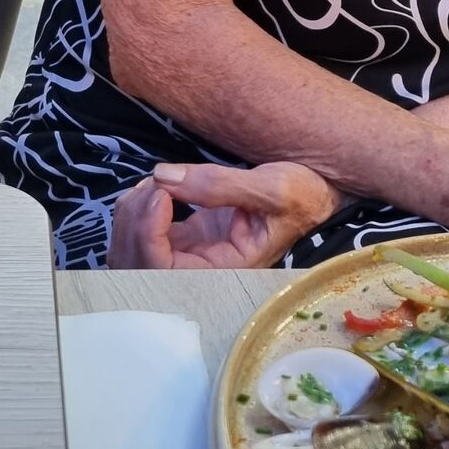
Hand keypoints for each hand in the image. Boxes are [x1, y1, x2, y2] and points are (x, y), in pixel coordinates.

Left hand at [110, 160, 341, 269]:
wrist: (317, 194)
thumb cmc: (305, 195)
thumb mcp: (272, 187)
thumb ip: (218, 184)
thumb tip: (164, 177)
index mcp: (228, 271)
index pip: (165, 268)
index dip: (149, 233)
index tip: (160, 192)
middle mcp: (204, 271)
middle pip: (138, 265)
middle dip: (134, 222)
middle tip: (154, 182)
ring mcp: (191, 255)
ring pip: (134, 250)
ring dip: (131, 216)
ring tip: (155, 182)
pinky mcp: (187, 239)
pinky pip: (145, 234)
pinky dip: (140, 209)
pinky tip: (157, 186)